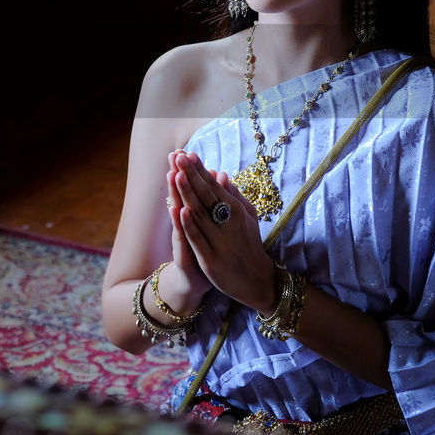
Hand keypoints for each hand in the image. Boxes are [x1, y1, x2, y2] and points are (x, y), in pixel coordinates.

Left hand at [171, 151, 277, 313]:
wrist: (258, 281)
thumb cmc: (249, 245)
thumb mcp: (247, 218)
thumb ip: (234, 197)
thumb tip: (221, 174)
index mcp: (237, 211)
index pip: (214, 186)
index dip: (200, 170)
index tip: (187, 153)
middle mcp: (229, 223)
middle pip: (206, 196)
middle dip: (191, 175)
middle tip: (179, 156)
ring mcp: (220, 241)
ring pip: (201, 214)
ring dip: (188, 193)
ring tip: (176, 174)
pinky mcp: (212, 260)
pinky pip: (199, 239)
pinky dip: (190, 225)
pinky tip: (181, 210)